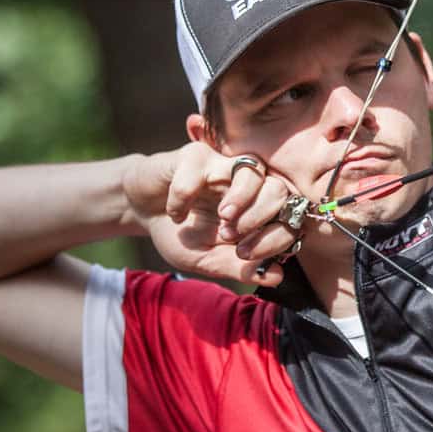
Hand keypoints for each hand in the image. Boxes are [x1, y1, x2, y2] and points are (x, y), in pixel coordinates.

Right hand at [121, 144, 302, 285]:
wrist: (142, 211)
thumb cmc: (181, 234)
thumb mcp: (207, 259)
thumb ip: (240, 267)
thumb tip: (277, 276)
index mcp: (260, 210)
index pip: (290, 216)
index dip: (276, 237)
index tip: (246, 253)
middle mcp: (250, 184)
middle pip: (279, 190)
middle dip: (259, 218)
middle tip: (230, 235)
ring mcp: (225, 165)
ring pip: (253, 170)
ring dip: (240, 200)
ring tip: (221, 219)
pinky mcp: (197, 155)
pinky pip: (201, 171)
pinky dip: (186, 197)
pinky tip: (176, 214)